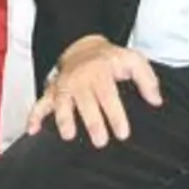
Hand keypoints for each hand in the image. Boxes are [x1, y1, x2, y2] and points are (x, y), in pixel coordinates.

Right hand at [25, 34, 162, 147]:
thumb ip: (147, 79)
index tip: (123, 133)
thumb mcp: (133, 60)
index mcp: (100, 72)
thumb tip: (156, 100)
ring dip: (64, 119)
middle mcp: (80, 80)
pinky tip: (32, 131)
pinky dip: (34, 117)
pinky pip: (40, 103)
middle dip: (92, 122)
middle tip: (100, 141)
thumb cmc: (110, 59)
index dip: (115, 115)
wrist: (82, 47)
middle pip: (85, 102)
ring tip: (68, 135)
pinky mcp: (52, 93)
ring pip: (62, 104)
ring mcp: (64, 87)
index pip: (108, 95)